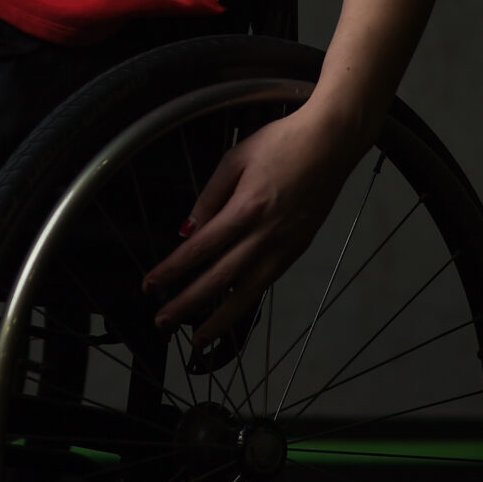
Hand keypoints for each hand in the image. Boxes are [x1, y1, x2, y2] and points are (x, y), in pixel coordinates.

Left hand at [142, 101, 364, 350]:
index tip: (150, 286)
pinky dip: (246, 301)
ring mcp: (284, 246)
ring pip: (247, 292)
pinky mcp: (298, 250)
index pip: (199, 249)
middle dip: (187, 304)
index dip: (172, 271)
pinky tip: (231, 310)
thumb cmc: (282, 142)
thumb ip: (209, 197)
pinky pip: (267, 282)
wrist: (332, 143)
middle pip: (219, 279)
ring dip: (220, 319)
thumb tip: (188, 230)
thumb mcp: (235, 158)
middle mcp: (265, 235)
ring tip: (198, 338)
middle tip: (162, 322)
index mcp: (245, 210)